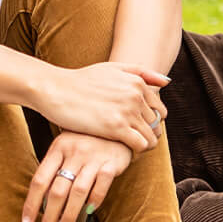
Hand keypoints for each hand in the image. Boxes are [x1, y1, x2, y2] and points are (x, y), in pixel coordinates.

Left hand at [23, 132, 134, 221]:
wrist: (117, 127)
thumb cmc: (86, 142)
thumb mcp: (67, 148)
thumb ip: (55, 169)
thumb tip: (40, 203)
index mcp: (58, 148)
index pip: (39, 180)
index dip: (31, 204)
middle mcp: (74, 152)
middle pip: (57, 191)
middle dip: (49, 217)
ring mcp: (94, 157)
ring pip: (78, 192)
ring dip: (69, 216)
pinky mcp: (112, 163)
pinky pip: (102, 185)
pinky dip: (95, 200)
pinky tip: (88, 212)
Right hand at [29, 62, 167, 150]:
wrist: (56, 90)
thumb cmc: (81, 81)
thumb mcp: (111, 69)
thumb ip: (140, 72)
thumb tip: (167, 82)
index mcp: (137, 82)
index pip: (160, 109)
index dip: (151, 123)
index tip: (138, 130)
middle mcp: (136, 95)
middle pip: (156, 124)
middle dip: (147, 134)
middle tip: (132, 142)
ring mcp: (127, 111)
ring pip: (151, 136)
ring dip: (143, 146)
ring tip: (128, 149)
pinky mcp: (116, 128)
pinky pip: (140, 145)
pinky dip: (136, 152)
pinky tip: (124, 153)